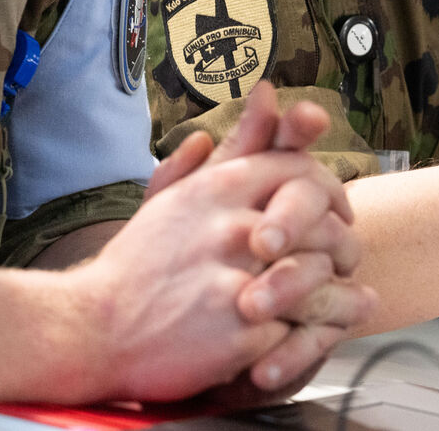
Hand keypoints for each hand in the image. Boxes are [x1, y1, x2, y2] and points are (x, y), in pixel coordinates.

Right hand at [72, 145, 356, 402]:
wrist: (90, 328)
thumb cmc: (133, 266)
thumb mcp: (170, 199)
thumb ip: (221, 152)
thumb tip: (257, 101)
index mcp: (216, 189)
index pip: (300, 170)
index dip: (329, 191)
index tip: (337, 212)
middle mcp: (230, 227)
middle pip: (322, 223)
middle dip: (343, 245)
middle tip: (348, 261)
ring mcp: (236, 280)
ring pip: (320, 276)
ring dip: (334, 292)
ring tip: (339, 302)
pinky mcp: (239, 333)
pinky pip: (299, 330)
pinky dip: (305, 336)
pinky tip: (302, 336)